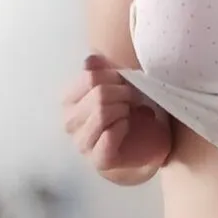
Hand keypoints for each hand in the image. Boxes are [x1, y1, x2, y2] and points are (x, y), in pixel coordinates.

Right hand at [62, 54, 171, 171]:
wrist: (148, 144)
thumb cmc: (130, 112)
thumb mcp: (119, 86)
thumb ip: (103, 70)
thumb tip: (92, 58)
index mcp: (69, 100)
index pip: (89, 77)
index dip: (114, 76)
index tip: (126, 83)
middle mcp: (69, 122)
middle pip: (98, 94)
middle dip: (123, 93)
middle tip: (134, 100)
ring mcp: (81, 143)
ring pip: (102, 113)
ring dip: (123, 110)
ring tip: (130, 113)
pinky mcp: (98, 159)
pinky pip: (109, 136)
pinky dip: (123, 127)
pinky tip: (127, 127)